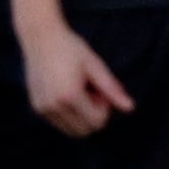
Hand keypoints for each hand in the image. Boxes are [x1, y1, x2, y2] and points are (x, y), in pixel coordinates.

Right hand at [20, 18, 132, 137]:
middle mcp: (54, 106)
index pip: (97, 122)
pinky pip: (60, 122)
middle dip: (93, 115)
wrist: (40, 37)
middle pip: (85, 131)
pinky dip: (68, 113)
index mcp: (70, 96)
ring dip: (80, 116)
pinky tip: (66, 91)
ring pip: (71, 130)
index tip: (101, 89)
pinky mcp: (37, 107)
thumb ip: (112, 89)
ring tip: (78, 92)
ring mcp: (43, 108)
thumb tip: (130, 108)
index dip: (105, 108)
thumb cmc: (71, 48)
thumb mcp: (95, 65)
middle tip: (91, 92)